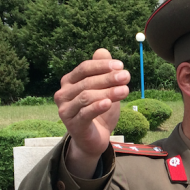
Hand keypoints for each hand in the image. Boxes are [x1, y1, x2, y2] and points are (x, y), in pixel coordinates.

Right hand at [55, 49, 129, 176]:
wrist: (94, 139)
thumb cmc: (98, 111)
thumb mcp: (104, 89)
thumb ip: (103, 71)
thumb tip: (102, 50)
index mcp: (69, 82)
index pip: (84, 68)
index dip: (102, 66)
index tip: (121, 65)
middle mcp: (63, 94)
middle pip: (87, 82)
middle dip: (108, 78)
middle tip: (126, 76)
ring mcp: (65, 110)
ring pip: (86, 96)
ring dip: (107, 92)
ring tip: (125, 90)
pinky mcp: (72, 124)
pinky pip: (85, 113)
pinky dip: (97, 107)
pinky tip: (109, 103)